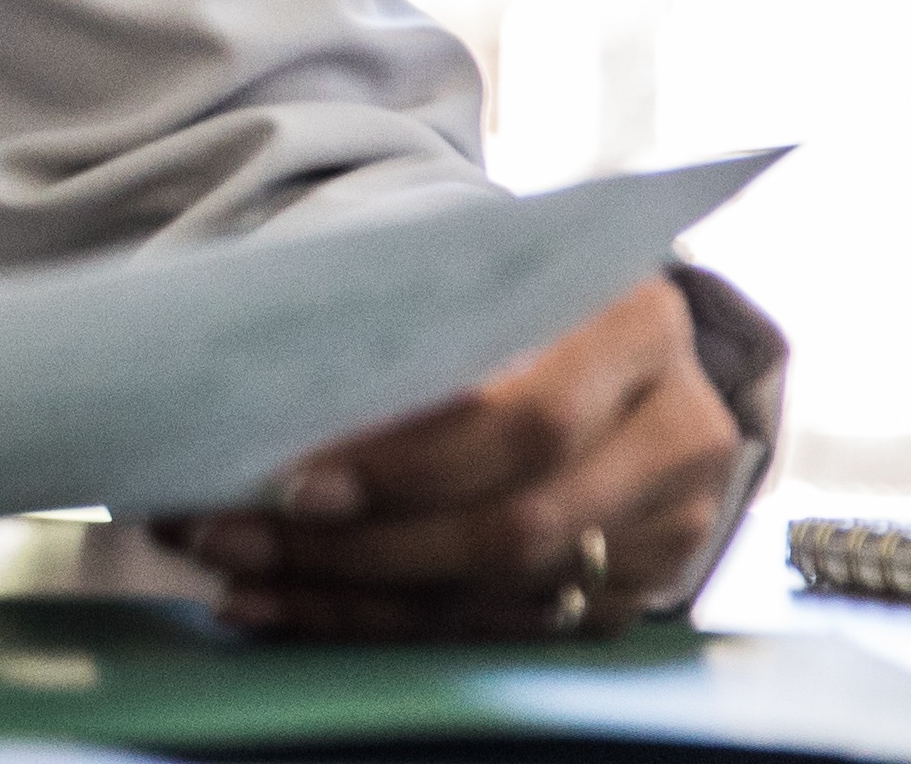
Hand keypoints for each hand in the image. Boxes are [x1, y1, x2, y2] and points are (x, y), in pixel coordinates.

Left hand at [166, 276, 739, 640]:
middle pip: (515, 523)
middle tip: (232, 539)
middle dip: (360, 547)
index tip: (294, 484)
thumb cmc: (509, 300)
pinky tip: (289, 605)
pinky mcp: (640, 591)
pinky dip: (386, 622)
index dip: (408, 465)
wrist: (611, 355)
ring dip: (353, 595)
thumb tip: (250, 384)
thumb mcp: (476, 280)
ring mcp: (671, 524)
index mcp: (640, 326)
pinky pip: (500, 630)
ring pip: (499, 590)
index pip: (524, 418)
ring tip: (237, 576)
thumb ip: (402, 323)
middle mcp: (678, 430)